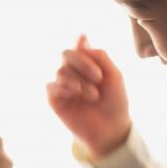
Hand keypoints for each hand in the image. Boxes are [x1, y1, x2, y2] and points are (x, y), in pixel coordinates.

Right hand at [47, 35, 130, 158]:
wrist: (111, 128)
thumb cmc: (115, 102)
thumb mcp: (114, 75)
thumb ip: (99, 55)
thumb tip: (81, 42)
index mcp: (88, 64)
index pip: (78, 45)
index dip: (78, 40)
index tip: (83, 39)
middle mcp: (73, 72)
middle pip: (66, 54)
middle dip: (82, 62)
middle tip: (98, 77)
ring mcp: (63, 86)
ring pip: (61, 71)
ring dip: (80, 82)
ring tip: (94, 96)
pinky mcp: (55, 99)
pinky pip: (51, 86)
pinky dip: (64, 87)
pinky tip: (76, 94)